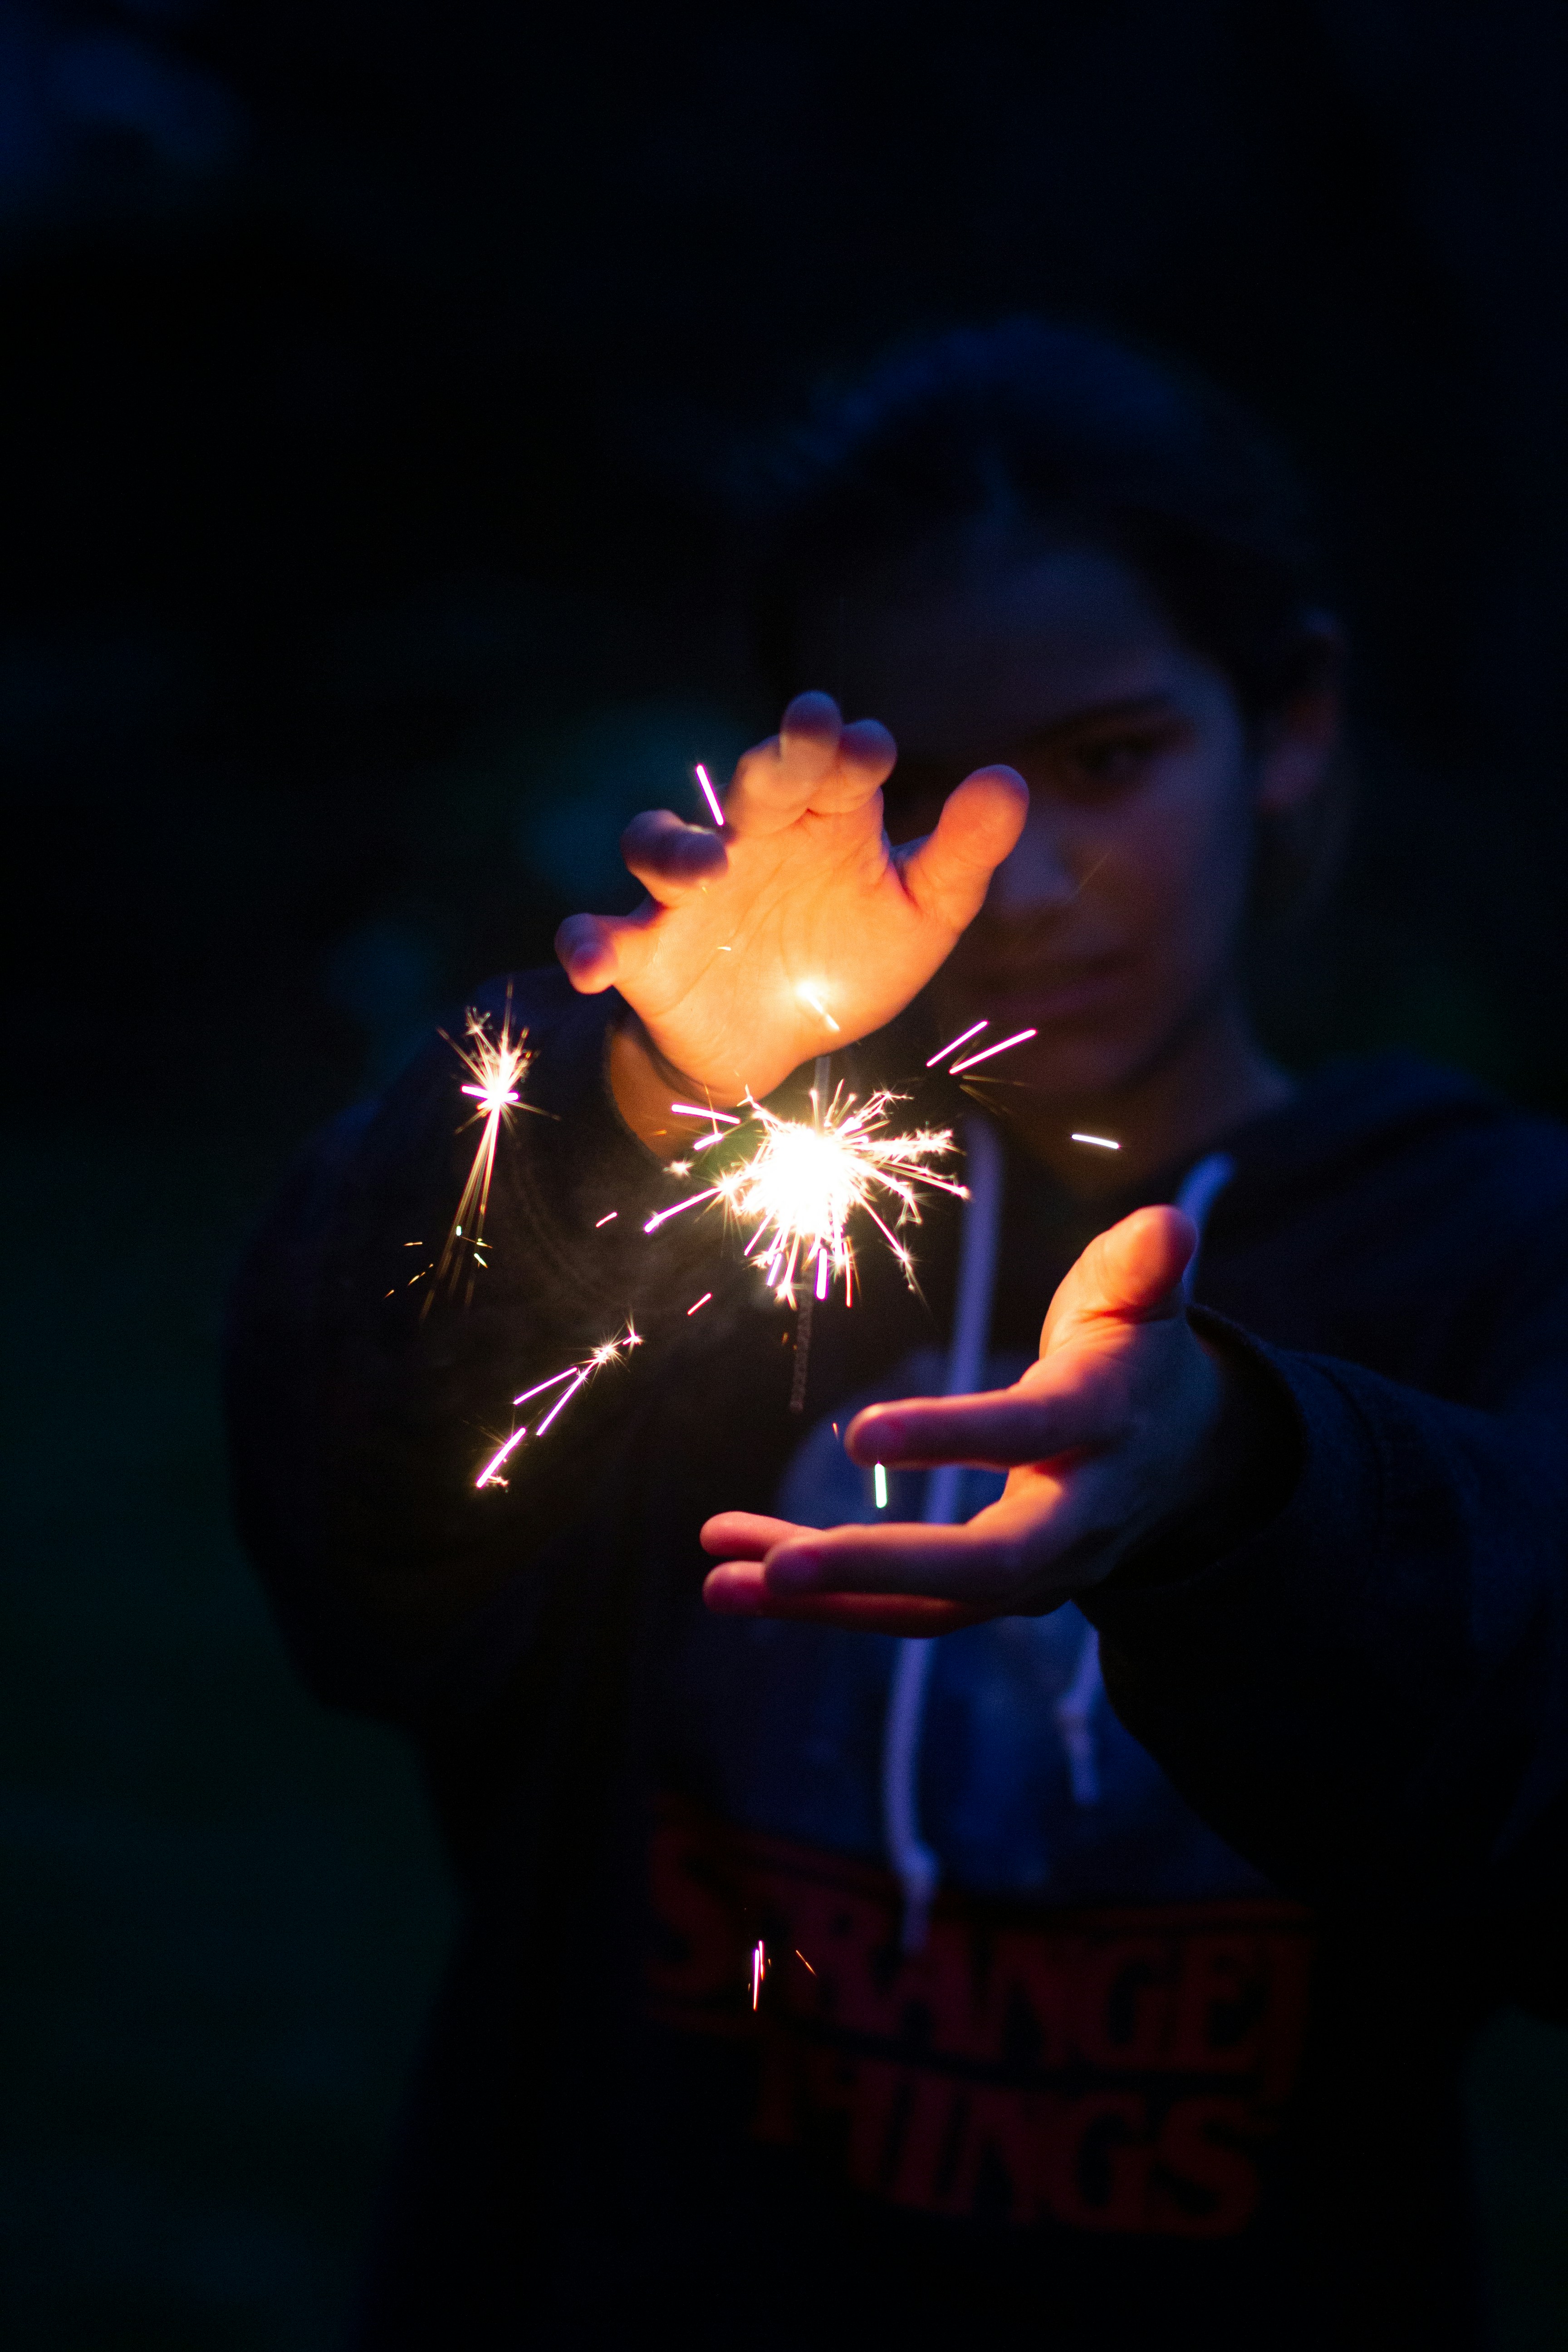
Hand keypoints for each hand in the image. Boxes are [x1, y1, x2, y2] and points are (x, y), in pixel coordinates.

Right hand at [554, 691, 1027, 1123]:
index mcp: (821, 820)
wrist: (775, 1045)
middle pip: (753, 781)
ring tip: (709, 870)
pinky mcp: (641, 950)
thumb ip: (960, 855)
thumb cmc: (845, 960)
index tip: (868, 748)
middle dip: (777, 755)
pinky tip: (594, 965)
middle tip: (806, 733)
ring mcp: (687, 893)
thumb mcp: (920, 916)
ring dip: (676, 848)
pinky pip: (595, 935)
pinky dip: (587, 945)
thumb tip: (1008, 780)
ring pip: (658, 841)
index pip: (836, 765)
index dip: (850, 750)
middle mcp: (749, 838)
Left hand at [701, 1206, 1227, 1634]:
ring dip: (825, 1600)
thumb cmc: (1140, 1355)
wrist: (1186, 1463)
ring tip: (721, 1581)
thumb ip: (1146, 1265)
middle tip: (777, 1565)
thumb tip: (1170, 1226)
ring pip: (933, 1608)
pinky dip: (827, 1601)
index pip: (1029, 1435)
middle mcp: (1077, 1519)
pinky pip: (910, 1613)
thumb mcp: (1146, 1300)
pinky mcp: (997, 1596)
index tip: (858, 1432)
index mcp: (1105, 1424)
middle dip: (878, 1568)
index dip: (951, 1435)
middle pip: (986, 1566)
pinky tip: (740, 1579)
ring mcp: (1040, 1574)